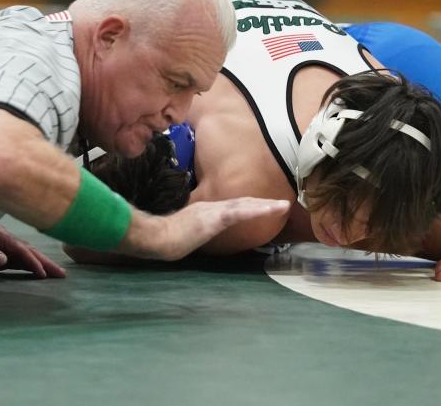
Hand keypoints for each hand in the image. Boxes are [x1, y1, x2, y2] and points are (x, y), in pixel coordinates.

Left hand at [0, 223, 66, 277]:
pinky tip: (35, 269)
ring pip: (24, 254)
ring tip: (56, 272)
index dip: (32, 262)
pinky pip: (17, 258)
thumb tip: (3, 259)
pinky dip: (29, 263)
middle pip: (27, 250)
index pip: (19, 250)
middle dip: (45, 262)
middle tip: (63, 275)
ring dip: (40, 263)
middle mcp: (1, 239)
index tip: (44, 274)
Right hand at [118, 197, 290, 260]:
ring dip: (265, 205)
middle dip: (262, 203)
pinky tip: (270, 209)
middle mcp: (212, 207)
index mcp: (206, 210)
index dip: (249, 205)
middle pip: (242, 202)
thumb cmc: (165, 238)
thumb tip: (194, 236)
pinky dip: (257, 210)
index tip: (264, 205)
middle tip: (282, 204)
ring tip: (283, 205)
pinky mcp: (215, 218)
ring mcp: (214, 211)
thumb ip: (193, 231)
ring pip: (244, 205)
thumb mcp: (184, 233)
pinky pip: (240, 212)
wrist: (157, 238)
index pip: (232, 206)